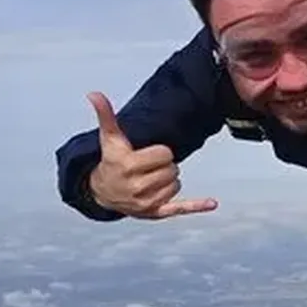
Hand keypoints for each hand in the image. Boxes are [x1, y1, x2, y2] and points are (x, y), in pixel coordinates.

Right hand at [86, 92, 217, 219]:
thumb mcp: (109, 138)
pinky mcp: (155, 213)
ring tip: (149, 179)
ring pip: (176, 184)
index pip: (165, 154)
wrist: (102, 192)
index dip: (159, 152)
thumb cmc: (111, 160)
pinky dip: (197, 206)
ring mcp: (146, 203)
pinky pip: (180, 208)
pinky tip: (212, 203)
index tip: (146, 155)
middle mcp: (136, 187)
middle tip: (147, 168)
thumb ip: (106, 115)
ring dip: (168, 180)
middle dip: (163, 166)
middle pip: (172, 169)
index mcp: (128, 166)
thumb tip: (94, 93)